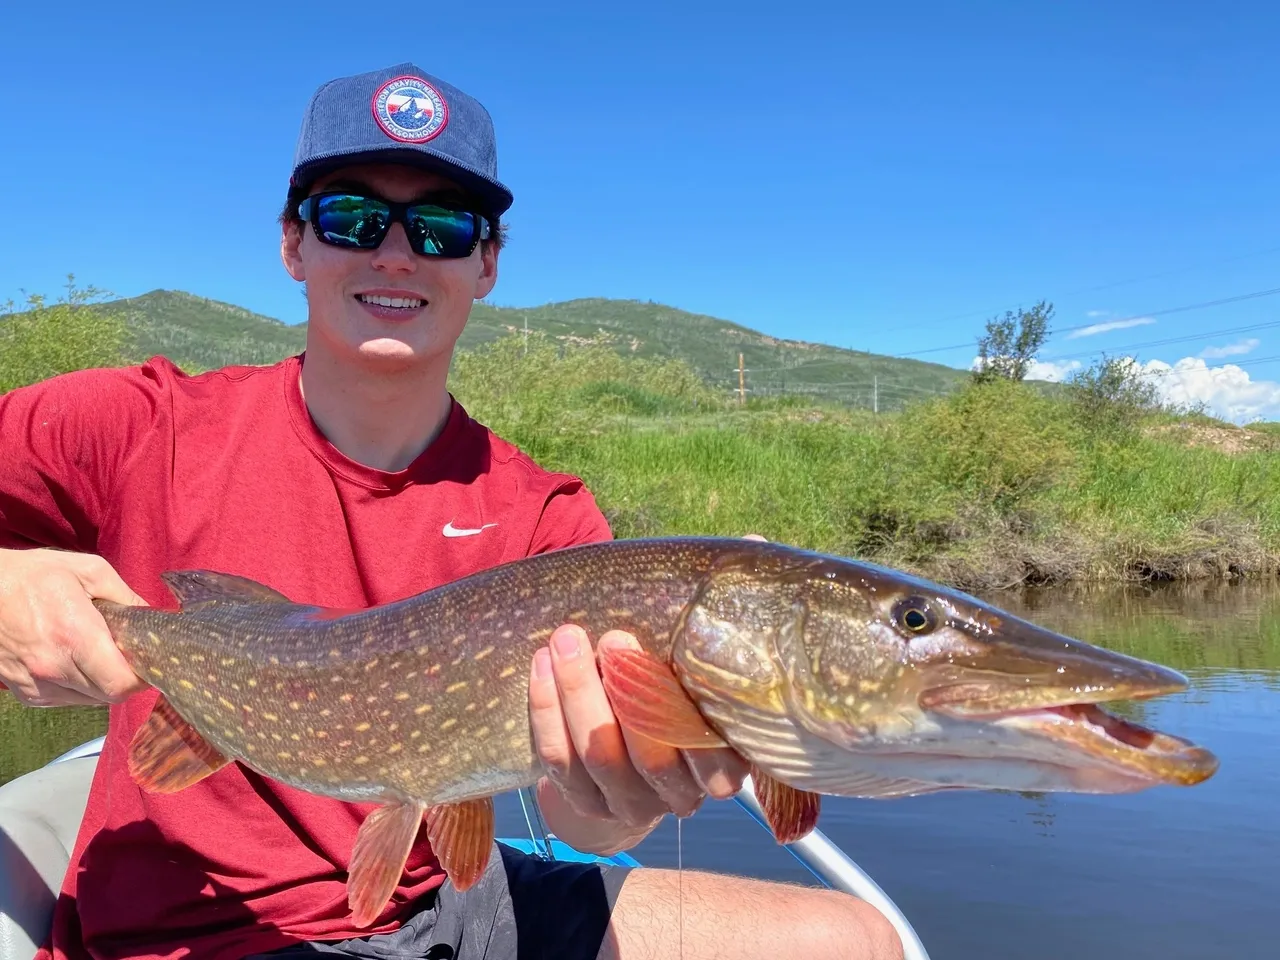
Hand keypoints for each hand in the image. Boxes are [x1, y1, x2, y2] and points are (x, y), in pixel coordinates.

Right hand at [0, 548, 147, 706]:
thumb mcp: (88, 570)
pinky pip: (65, 700)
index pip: (120, 683)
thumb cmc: (33, 575)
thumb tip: (151, 616)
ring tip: (96, 655)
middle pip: (108, 695)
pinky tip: (73, 661)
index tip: (145, 662)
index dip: (140, 677)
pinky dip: (77, 687)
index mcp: (74, 636)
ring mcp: (36, 682)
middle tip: (125, 655)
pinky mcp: (25, 692)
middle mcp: (53, 666)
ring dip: (100, 684)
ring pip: (88, 700)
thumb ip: (125, 596)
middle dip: (123, 677)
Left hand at [525, 534, 766, 853]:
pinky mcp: (582, 801)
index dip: (687, 708)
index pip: (715, 756)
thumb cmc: (680, 683)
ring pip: (600, 758)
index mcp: (724, 763)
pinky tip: (541, 665)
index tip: (671, 652)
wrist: (632, 752)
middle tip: (614, 634)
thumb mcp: (709, 653)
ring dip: (579, 695)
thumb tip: (754, 544)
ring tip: (566, 638)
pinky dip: (547, 712)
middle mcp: (679, 793)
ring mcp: (628, 801)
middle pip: (652, 758)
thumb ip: (729, 610)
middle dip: (628, 694)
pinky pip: (559, 763)